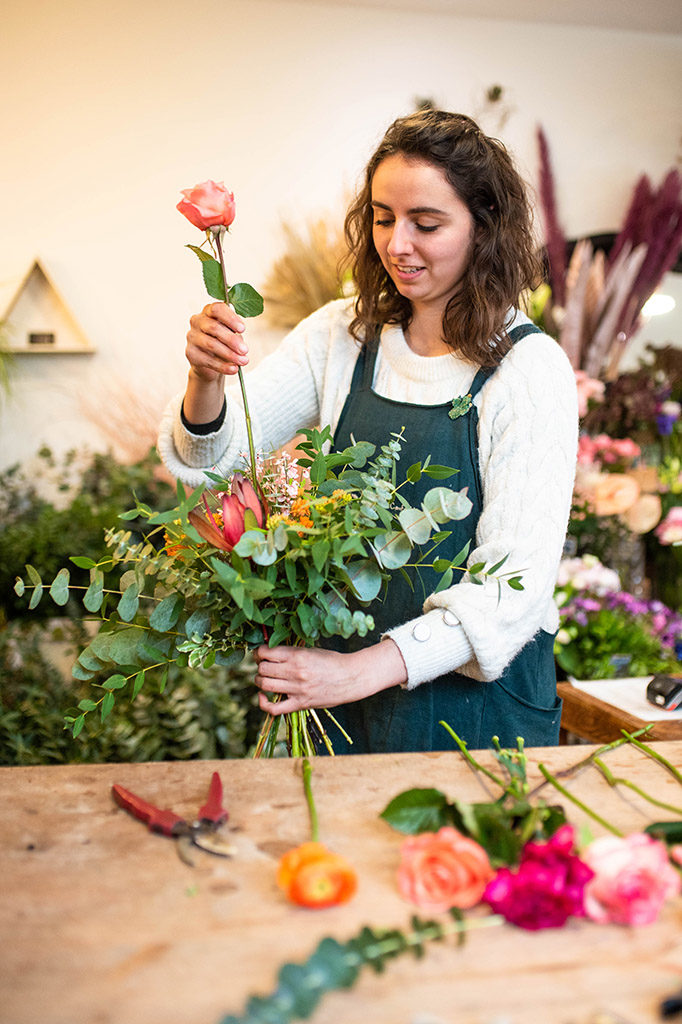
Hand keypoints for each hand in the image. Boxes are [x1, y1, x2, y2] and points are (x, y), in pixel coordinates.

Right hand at [185, 301, 248, 382]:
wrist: (211, 364)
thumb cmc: (224, 343)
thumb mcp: (232, 334)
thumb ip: (235, 331)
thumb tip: (238, 333)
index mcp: (209, 312)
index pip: (217, 309)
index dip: (230, 318)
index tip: (243, 329)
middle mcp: (197, 321)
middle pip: (214, 327)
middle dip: (232, 340)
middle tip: (245, 350)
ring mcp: (192, 337)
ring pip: (211, 344)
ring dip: (230, 354)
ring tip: (243, 361)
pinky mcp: (190, 353)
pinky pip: (208, 360)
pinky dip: (223, 366)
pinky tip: (234, 369)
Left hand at [253, 640, 407, 714]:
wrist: (351, 677)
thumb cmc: (332, 662)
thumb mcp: (312, 650)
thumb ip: (292, 652)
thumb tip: (271, 652)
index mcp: (298, 655)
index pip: (266, 652)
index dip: (259, 652)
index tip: (261, 653)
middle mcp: (295, 672)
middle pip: (263, 669)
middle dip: (260, 665)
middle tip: (264, 665)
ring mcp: (296, 689)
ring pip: (264, 685)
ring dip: (260, 680)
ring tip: (265, 678)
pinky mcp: (300, 704)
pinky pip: (274, 708)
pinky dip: (263, 703)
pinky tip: (263, 696)